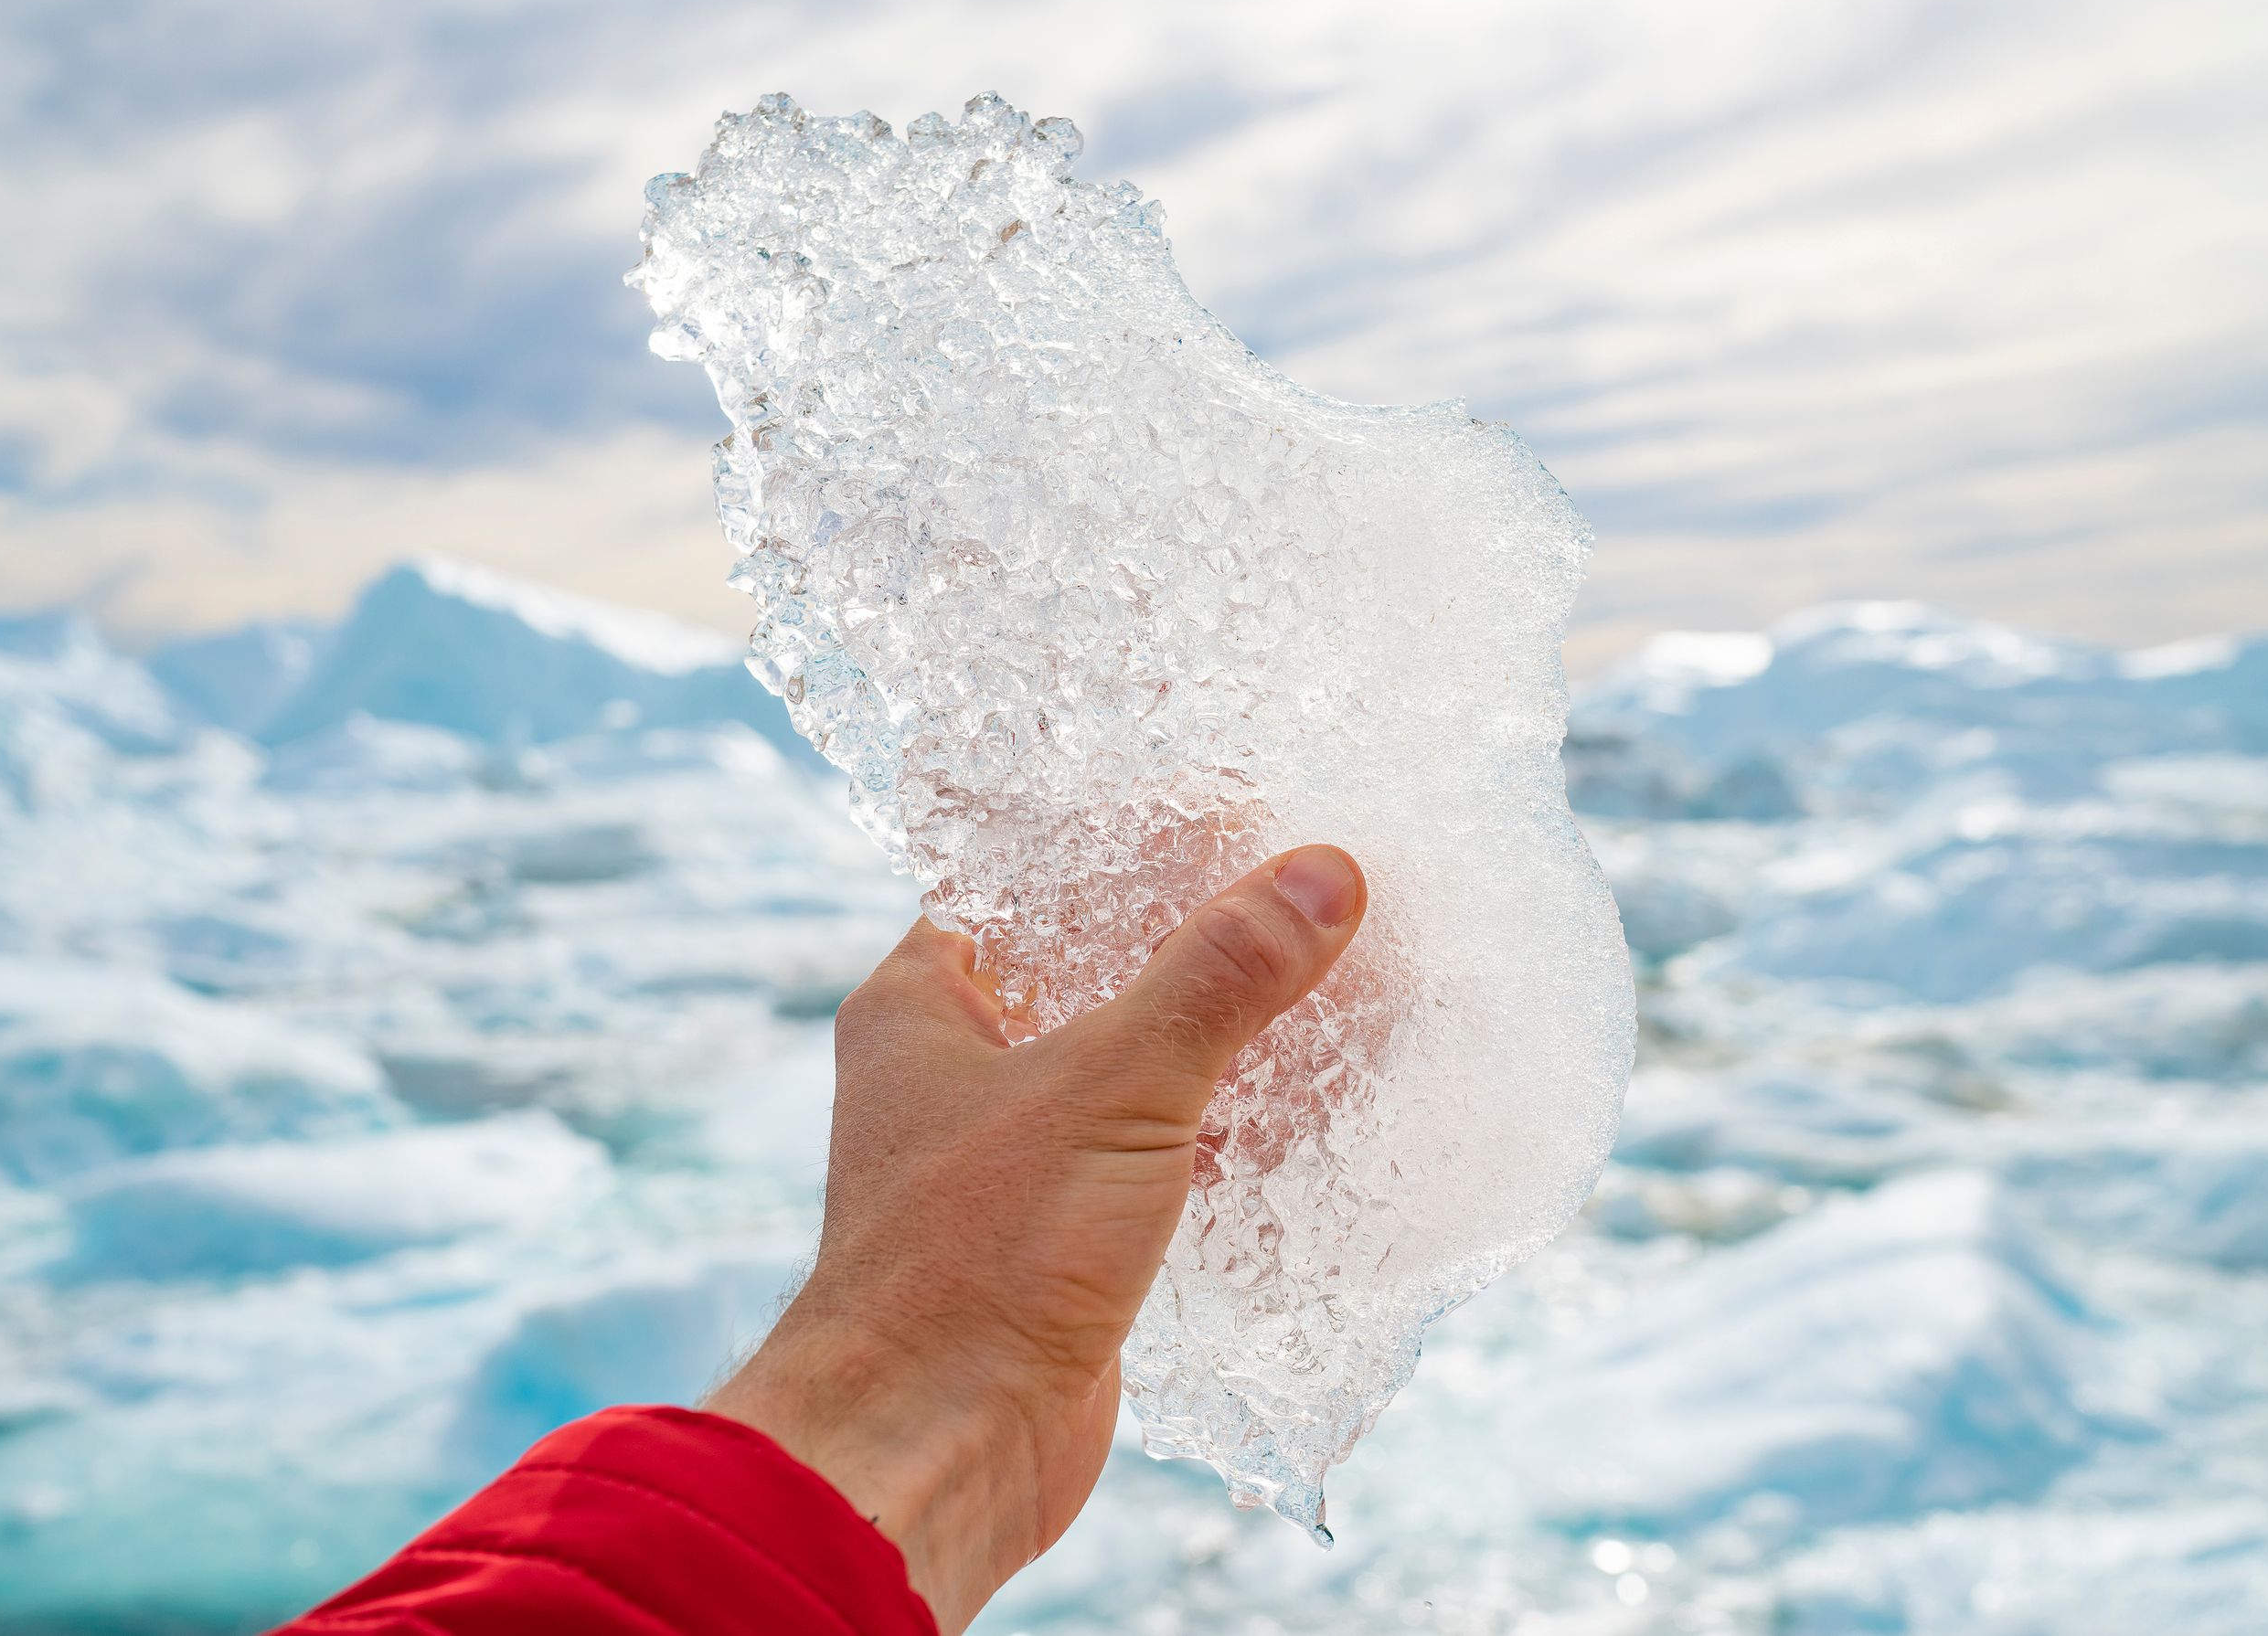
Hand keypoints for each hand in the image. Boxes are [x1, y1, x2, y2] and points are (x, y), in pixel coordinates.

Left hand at [706, 845, 1366, 1631]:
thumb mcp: (1112, 1089)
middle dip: (1206, 945)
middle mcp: (959, 1069)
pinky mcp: (1066, 1235)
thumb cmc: (977, 1257)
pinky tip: (1317, 1109)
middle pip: (1099, 970)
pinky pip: (1160, 1155)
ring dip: (1230, 1041)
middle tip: (1316, 899)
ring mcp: (1013, 1157)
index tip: (1244, 814)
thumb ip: (1218, 980)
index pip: (1034, 881)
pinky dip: (1229, 1131)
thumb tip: (1323, 873)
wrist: (935, 1453)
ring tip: (1343, 986)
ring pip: (1137, 1067)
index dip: (1134, 846)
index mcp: (924, 1002)